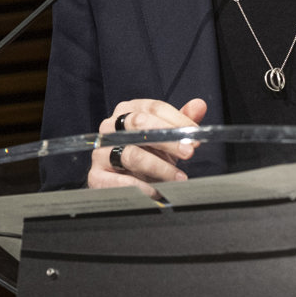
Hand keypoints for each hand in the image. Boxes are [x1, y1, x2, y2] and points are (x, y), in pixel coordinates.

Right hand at [88, 97, 207, 192]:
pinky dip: (142, 187)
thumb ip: (182, 121)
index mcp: (127, 111)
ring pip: (132, 155)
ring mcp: (101, 151)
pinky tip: (158, 191)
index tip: (194, 134)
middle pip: (139, 125)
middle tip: (188, 152)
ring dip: (160, 168)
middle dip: (168, 140)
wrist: (124, 182)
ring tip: (179, 177)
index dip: (176, 120)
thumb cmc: (148, 153)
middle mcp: (110, 127)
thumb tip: (199, 105)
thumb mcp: (167, 137)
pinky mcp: (96, 176)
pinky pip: (120, 181)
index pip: (153, 108)